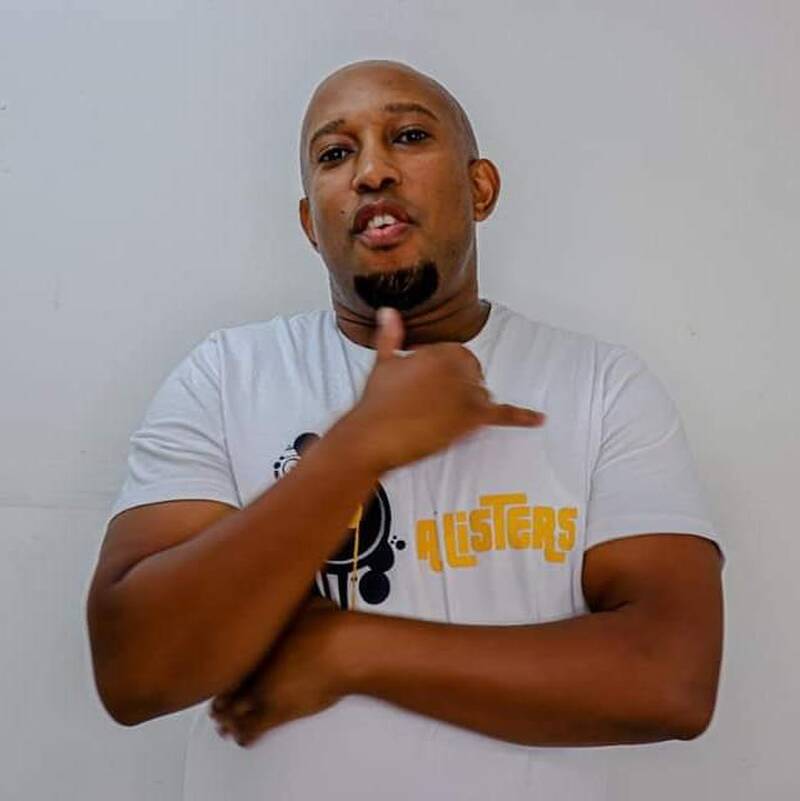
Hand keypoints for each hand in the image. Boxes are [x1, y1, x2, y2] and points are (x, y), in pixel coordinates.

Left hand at [209, 595, 347, 746]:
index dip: (221, 667)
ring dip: (227, 718)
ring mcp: (263, 690)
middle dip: (220, 696)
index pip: (227, 658)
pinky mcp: (278, 712)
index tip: (220, 671)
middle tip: (217, 702)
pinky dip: (244, 736)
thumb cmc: (333, 626)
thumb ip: (298, 602)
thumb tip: (304, 596)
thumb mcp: (310, 602)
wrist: (346, 650)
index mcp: (256, 640)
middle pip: (226, 686)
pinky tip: (242, 738)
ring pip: (233, 711)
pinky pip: (252, 730)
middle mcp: (254, 666)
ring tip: (223, 723)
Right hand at [346, 306, 545, 471]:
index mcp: (440, 350)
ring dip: (468, 403)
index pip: (456, 356)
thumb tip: (389, 313)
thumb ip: (391, 335)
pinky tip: (539, 418)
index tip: (426, 382)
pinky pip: (503, 415)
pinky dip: (523, 417)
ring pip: (481, 395)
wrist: (374, 435)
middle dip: (456, 386)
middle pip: (472, 376)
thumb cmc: (377, 402)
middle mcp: (459, 368)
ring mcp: (468, 393)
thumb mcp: (384, 362)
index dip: (441, 372)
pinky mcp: (472, 418)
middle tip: (431, 402)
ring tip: (441, 414)